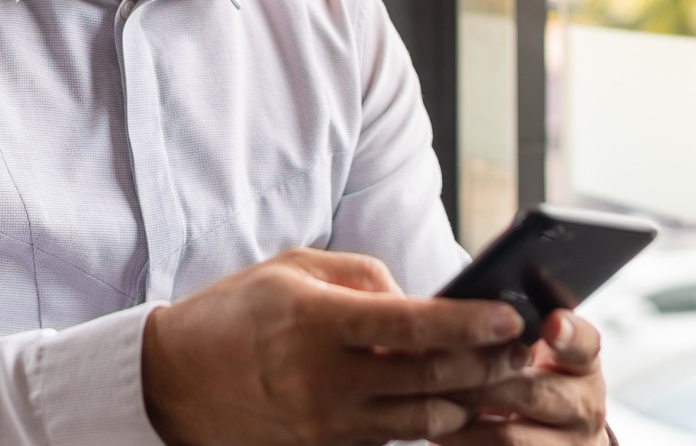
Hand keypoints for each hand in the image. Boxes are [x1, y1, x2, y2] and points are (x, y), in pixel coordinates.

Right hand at [142, 248, 529, 445]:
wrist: (175, 381)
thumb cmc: (233, 311)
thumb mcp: (288, 267)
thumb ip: (357, 275)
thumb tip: (412, 298)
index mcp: (315, 320)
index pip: (410, 324)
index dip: (467, 322)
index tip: (508, 316)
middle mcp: (325, 377)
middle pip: (429, 379)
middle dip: (485, 364)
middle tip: (520, 349)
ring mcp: (326, 423)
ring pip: (421, 423)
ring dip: (465, 402)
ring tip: (491, 379)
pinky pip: (391, 440)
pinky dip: (424, 423)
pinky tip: (443, 404)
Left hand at [436, 309, 608, 444]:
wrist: (552, 429)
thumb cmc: (524, 364)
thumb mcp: (530, 340)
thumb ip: (509, 317)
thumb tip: (476, 280)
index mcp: (581, 360)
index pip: (583, 343)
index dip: (568, 333)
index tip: (551, 322)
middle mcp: (584, 405)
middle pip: (531, 392)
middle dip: (480, 379)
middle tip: (437, 365)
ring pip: (509, 437)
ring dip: (463, 420)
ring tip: (425, 401)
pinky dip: (461, 444)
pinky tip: (434, 430)